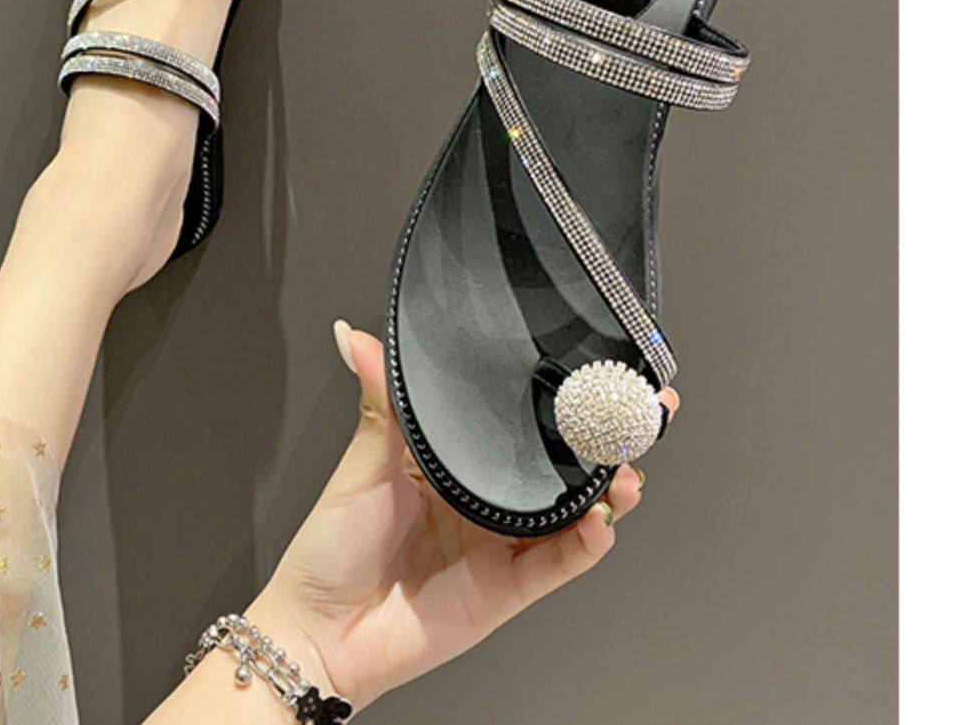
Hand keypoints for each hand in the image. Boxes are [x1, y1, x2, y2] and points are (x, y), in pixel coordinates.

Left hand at [248, 322, 674, 712]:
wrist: (318, 629)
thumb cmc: (332, 546)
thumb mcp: (362, 460)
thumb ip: (379, 399)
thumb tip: (354, 334)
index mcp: (459, 459)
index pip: (524, 421)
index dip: (566, 397)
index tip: (604, 368)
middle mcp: (489, 498)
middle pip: (564, 463)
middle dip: (609, 439)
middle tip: (645, 412)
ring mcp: (504, 543)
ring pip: (574, 511)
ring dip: (608, 491)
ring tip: (624, 472)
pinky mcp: (508, 589)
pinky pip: (558, 564)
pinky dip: (585, 545)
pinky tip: (599, 524)